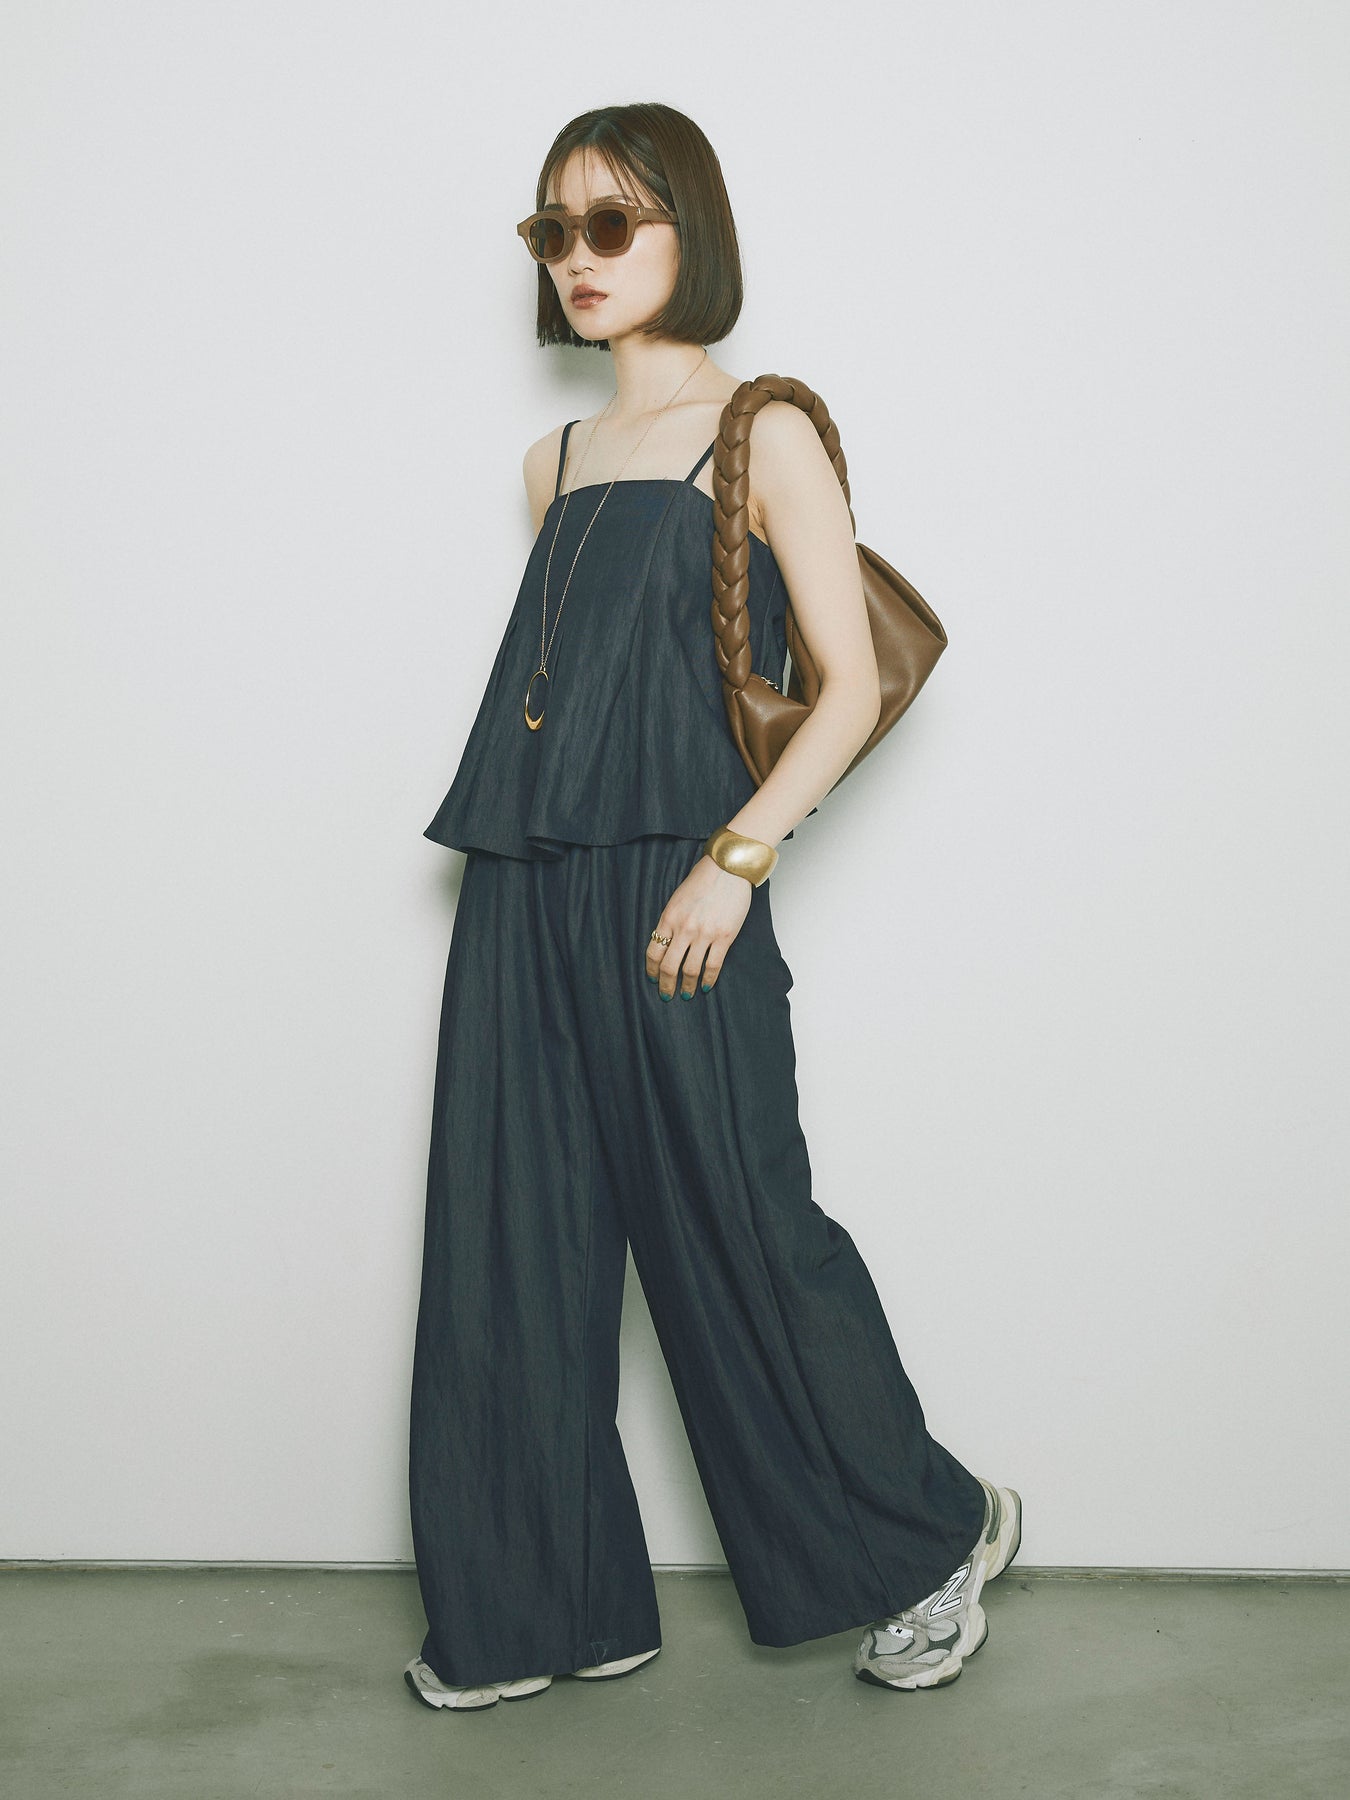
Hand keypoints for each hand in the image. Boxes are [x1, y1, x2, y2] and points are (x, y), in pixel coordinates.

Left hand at [644, 854, 753, 999]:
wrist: (728, 868)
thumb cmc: (703, 880)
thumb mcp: (677, 899)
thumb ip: (671, 921)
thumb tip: (667, 944)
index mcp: (669, 918)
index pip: (653, 952)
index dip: (652, 970)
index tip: (653, 979)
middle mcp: (684, 929)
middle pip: (669, 966)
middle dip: (666, 985)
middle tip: (666, 995)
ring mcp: (704, 934)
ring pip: (691, 971)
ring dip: (687, 987)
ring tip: (686, 995)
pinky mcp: (724, 937)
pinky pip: (713, 966)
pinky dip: (708, 980)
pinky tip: (705, 986)